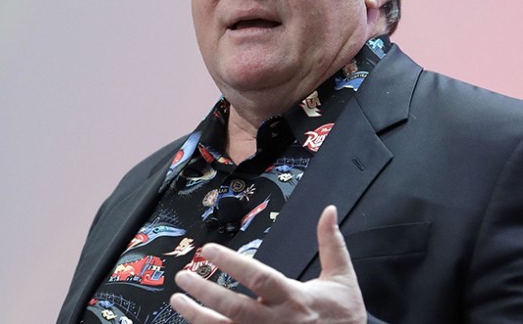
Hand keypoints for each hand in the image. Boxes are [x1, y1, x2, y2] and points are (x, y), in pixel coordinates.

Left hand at [170, 205, 365, 323]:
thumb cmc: (344, 315)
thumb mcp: (342, 277)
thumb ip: (331, 243)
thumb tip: (329, 210)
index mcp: (295, 298)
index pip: (258, 278)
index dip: (232, 264)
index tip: (207, 250)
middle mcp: (278, 322)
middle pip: (236, 309)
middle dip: (206, 293)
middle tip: (182, 277)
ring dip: (198, 317)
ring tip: (178, 301)